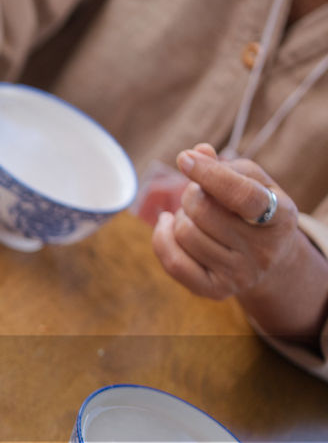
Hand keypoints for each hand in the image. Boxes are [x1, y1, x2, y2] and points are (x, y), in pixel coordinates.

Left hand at [152, 144, 299, 301]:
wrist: (271, 259)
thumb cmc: (257, 210)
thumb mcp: (255, 184)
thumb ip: (227, 167)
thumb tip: (197, 152)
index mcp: (280, 218)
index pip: (241, 195)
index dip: (210, 175)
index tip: (185, 159)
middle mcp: (263, 251)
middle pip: (203, 212)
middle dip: (191, 194)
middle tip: (197, 193)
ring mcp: (239, 275)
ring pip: (185, 233)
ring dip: (181, 216)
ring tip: (194, 214)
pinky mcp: (216, 290)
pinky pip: (174, 263)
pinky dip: (162, 238)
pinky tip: (167, 225)